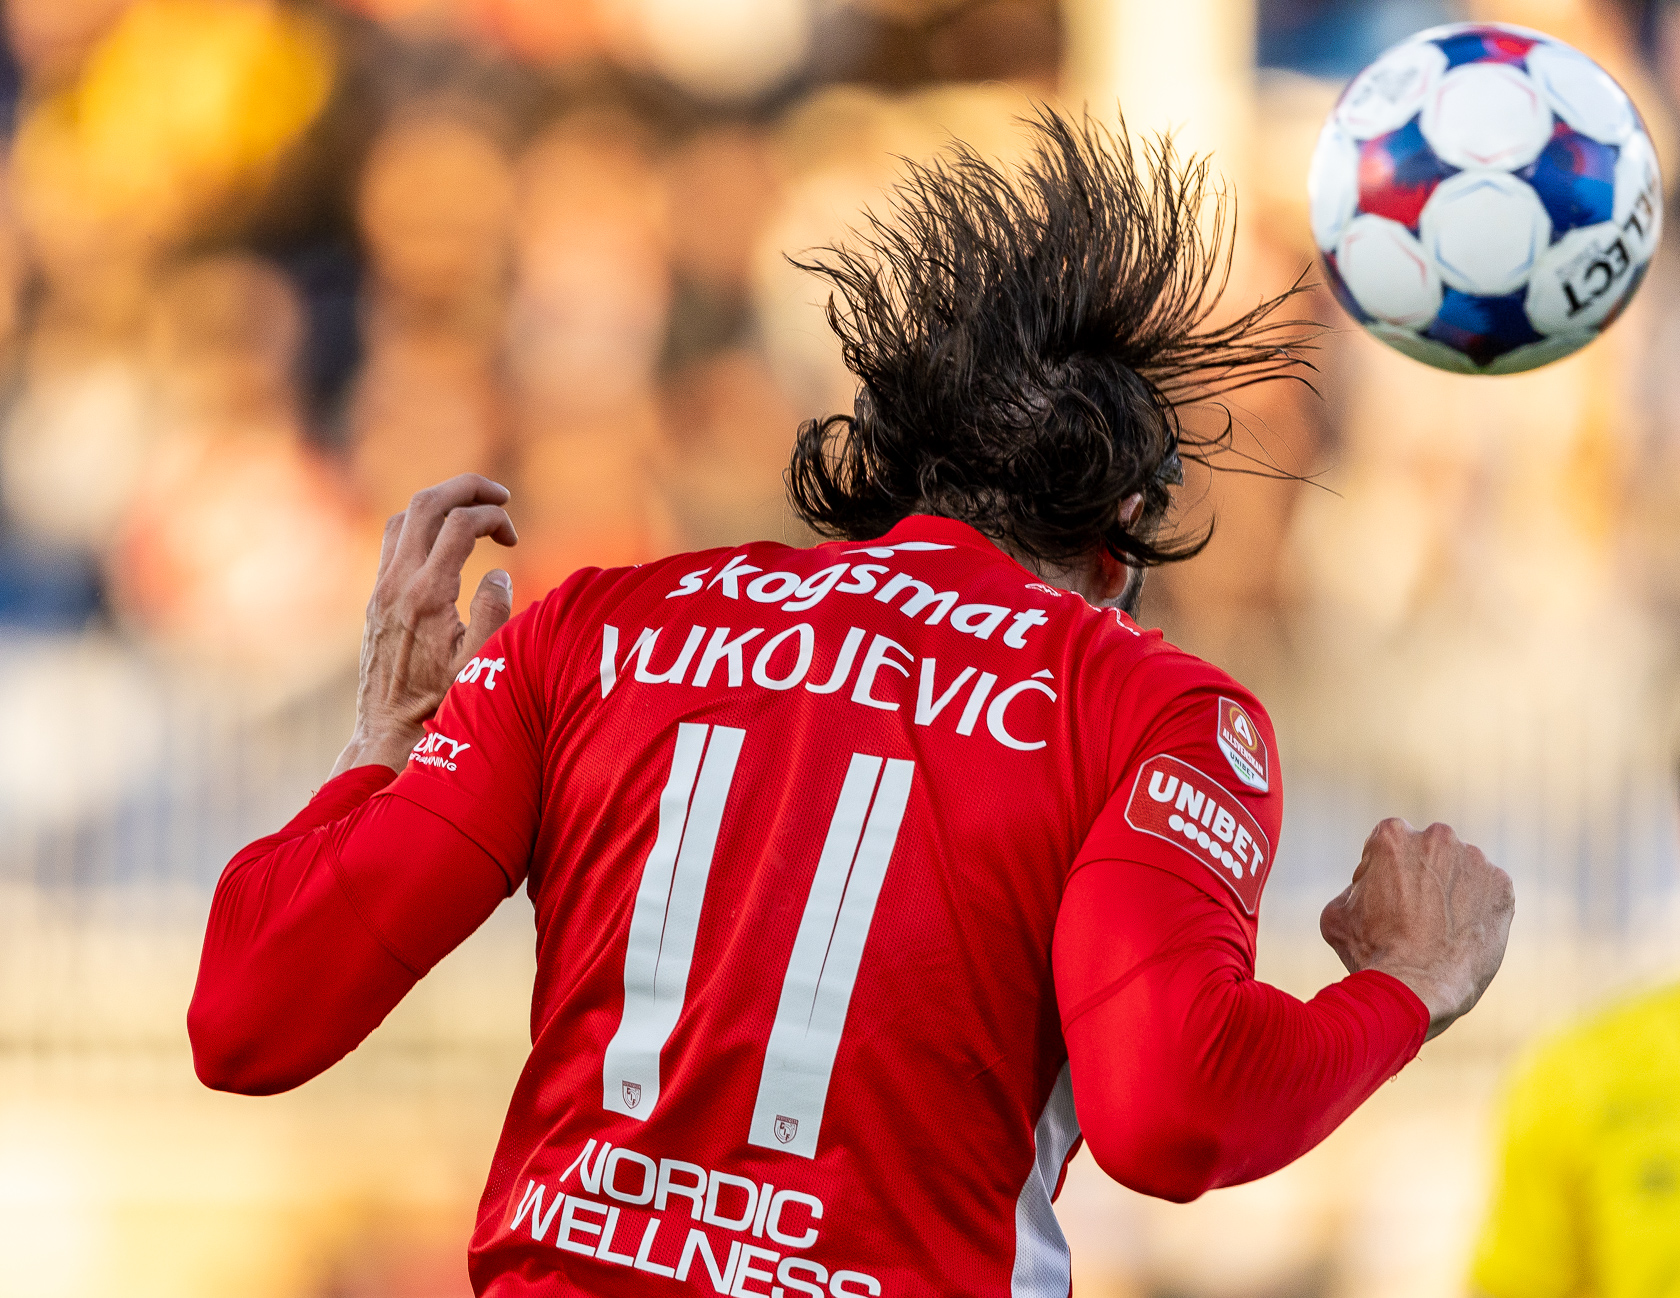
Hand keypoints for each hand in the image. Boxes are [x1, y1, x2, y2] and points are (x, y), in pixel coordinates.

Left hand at [332, 475, 518, 776]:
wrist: (388, 729)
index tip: (513, 538)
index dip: (494, 517)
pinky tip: (446, 543)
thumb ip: (494, 610)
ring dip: (442, 503)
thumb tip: (498, 571)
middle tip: (500, 496)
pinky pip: (395, 539)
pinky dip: (423, 525)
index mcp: (428, 595)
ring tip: (475, 512)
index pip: (461, 524)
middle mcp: (399, 582)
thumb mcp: (481, 662)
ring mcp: (382, 587)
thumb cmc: (441, 702)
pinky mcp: (376, 597)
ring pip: (405, 516)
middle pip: (427, 503)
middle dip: (467, 488)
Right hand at [1320, 819, 1513, 1041]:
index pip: (1386, 846)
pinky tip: (1461, 935)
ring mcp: (1473, 859)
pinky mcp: (1501, 885)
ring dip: (1450, 890)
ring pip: (1459, 870)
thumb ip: (1353, 888)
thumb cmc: (1373, 952)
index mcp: (1392, 835)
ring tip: (1439, 930)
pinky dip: (1477, 908)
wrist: (1418, 987)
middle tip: (1412, 916)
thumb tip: (1364, 888)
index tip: (1383, 903)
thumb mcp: (1337, 914)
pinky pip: (1487, 891)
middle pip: (1426, 852)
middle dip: (1420, 876)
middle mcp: (1436, 836)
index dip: (1381, 876)